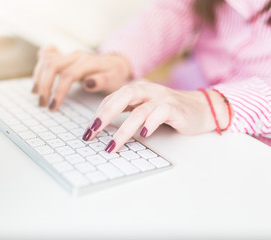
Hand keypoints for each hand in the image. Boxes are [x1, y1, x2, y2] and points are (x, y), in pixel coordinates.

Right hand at [31, 46, 131, 109]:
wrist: (116, 64)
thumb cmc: (115, 75)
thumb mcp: (114, 81)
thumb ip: (102, 81)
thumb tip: (88, 83)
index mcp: (88, 62)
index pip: (68, 75)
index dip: (58, 91)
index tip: (53, 106)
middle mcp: (76, 56)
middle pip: (53, 65)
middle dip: (45, 85)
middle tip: (43, 103)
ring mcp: (69, 55)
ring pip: (47, 59)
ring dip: (39, 77)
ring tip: (37, 94)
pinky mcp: (65, 56)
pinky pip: (47, 54)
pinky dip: (39, 63)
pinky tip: (37, 76)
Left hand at [82, 80, 229, 152]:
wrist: (201, 108)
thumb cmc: (169, 110)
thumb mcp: (144, 108)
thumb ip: (127, 111)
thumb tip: (102, 124)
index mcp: (137, 91)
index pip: (112, 99)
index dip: (98, 114)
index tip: (88, 131)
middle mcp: (148, 91)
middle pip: (122, 97)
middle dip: (105, 115)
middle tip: (92, 133)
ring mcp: (162, 99)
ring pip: (140, 111)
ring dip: (124, 130)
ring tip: (112, 146)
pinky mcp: (176, 109)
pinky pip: (161, 113)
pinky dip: (151, 123)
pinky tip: (143, 134)